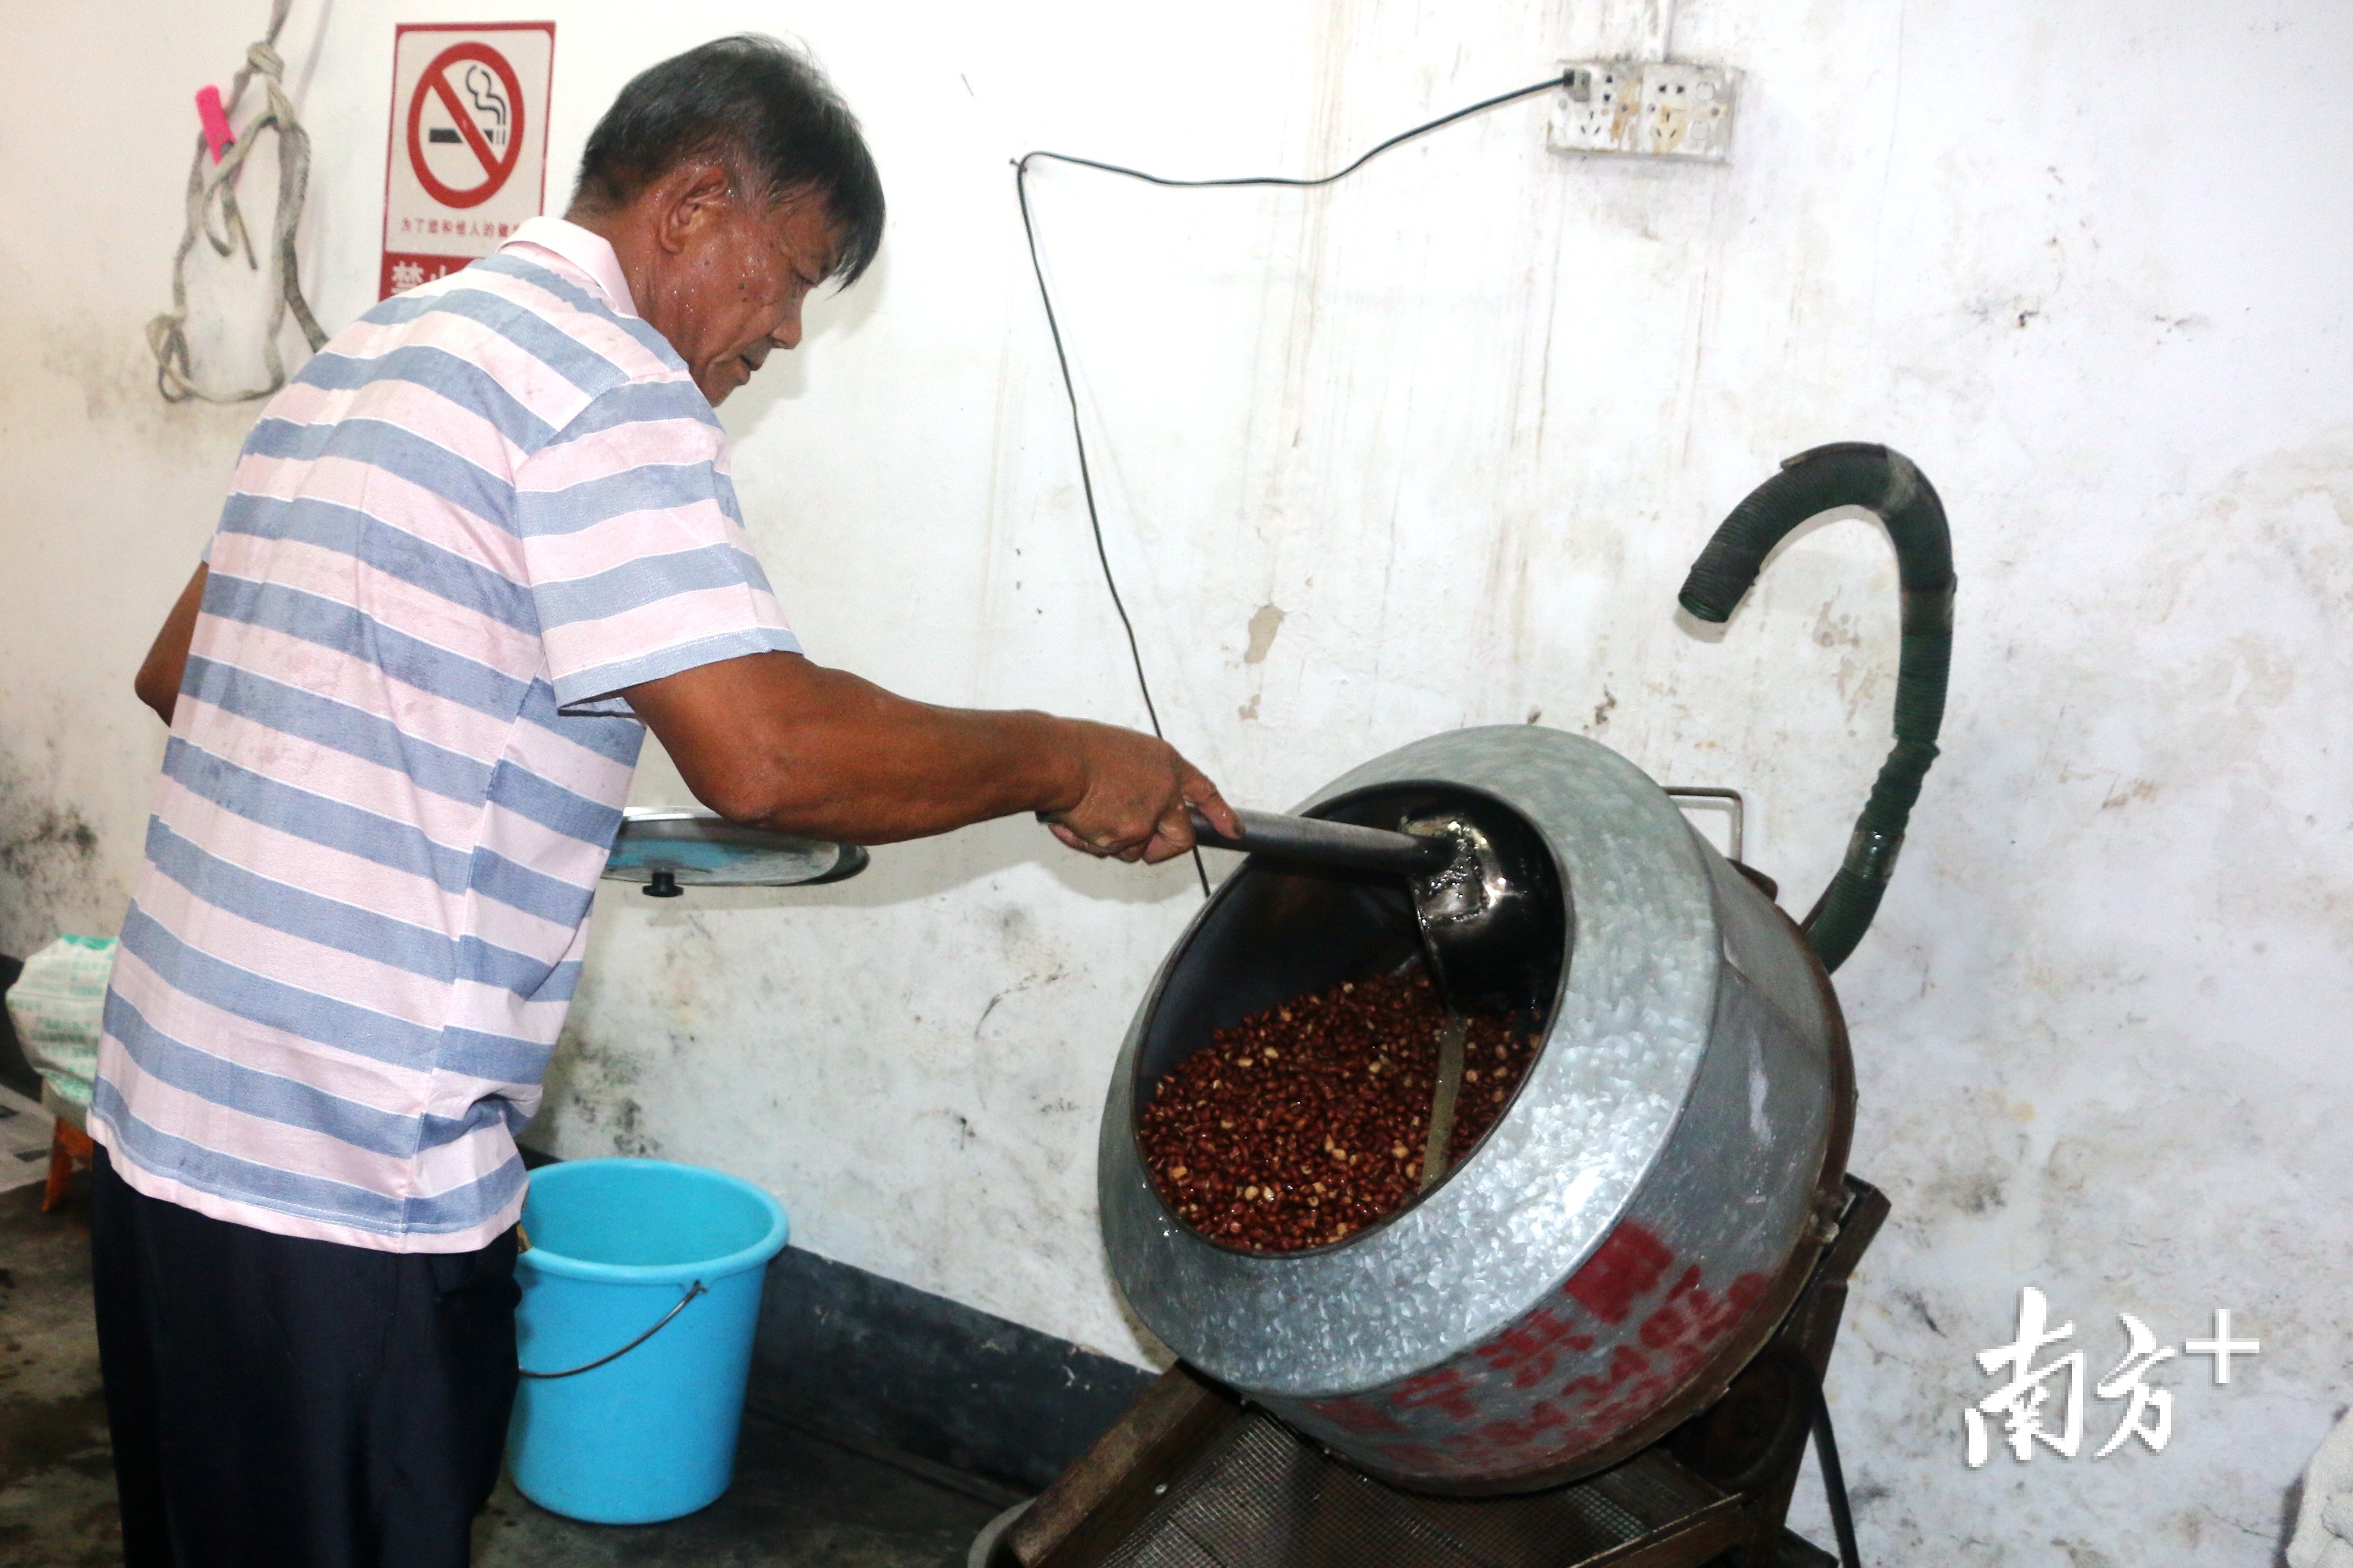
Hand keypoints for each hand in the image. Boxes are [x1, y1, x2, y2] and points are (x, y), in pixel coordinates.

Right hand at [1043, 722, 1238, 864]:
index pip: (1203, 791)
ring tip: (1087, 815)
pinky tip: (1072, 821)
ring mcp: (1147, 818)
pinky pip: (1107, 852)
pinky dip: (1088, 843)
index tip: (1234, 830)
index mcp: (1165, 764)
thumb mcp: (1121, 749)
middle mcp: (1164, 792)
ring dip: (1114, 842)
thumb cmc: (1078, 747)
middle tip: (1140, 841)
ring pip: (1136, 849)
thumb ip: (1139, 778)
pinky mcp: (1126, 838)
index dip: (1220, 813)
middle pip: (1181, 839)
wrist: (1060, 760)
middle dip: (1162, 848)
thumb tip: (1133, 803)